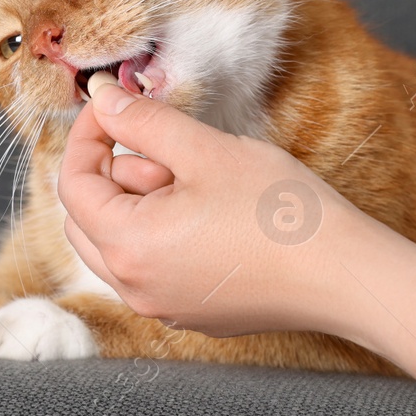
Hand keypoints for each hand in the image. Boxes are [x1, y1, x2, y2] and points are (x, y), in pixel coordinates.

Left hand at [56, 74, 357, 335]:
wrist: (344, 274)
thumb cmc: (279, 212)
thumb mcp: (205, 150)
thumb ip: (143, 122)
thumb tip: (101, 101)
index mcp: (127, 246)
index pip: (71, 184)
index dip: (86, 135)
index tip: (113, 106)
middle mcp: (134, 288)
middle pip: (88, 218)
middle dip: (114, 173)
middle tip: (169, 148)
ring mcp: (163, 306)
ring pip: (120, 244)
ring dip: (141, 203)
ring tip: (200, 181)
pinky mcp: (193, 313)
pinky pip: (153, 267)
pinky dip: (164, 233)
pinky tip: (216, 214)